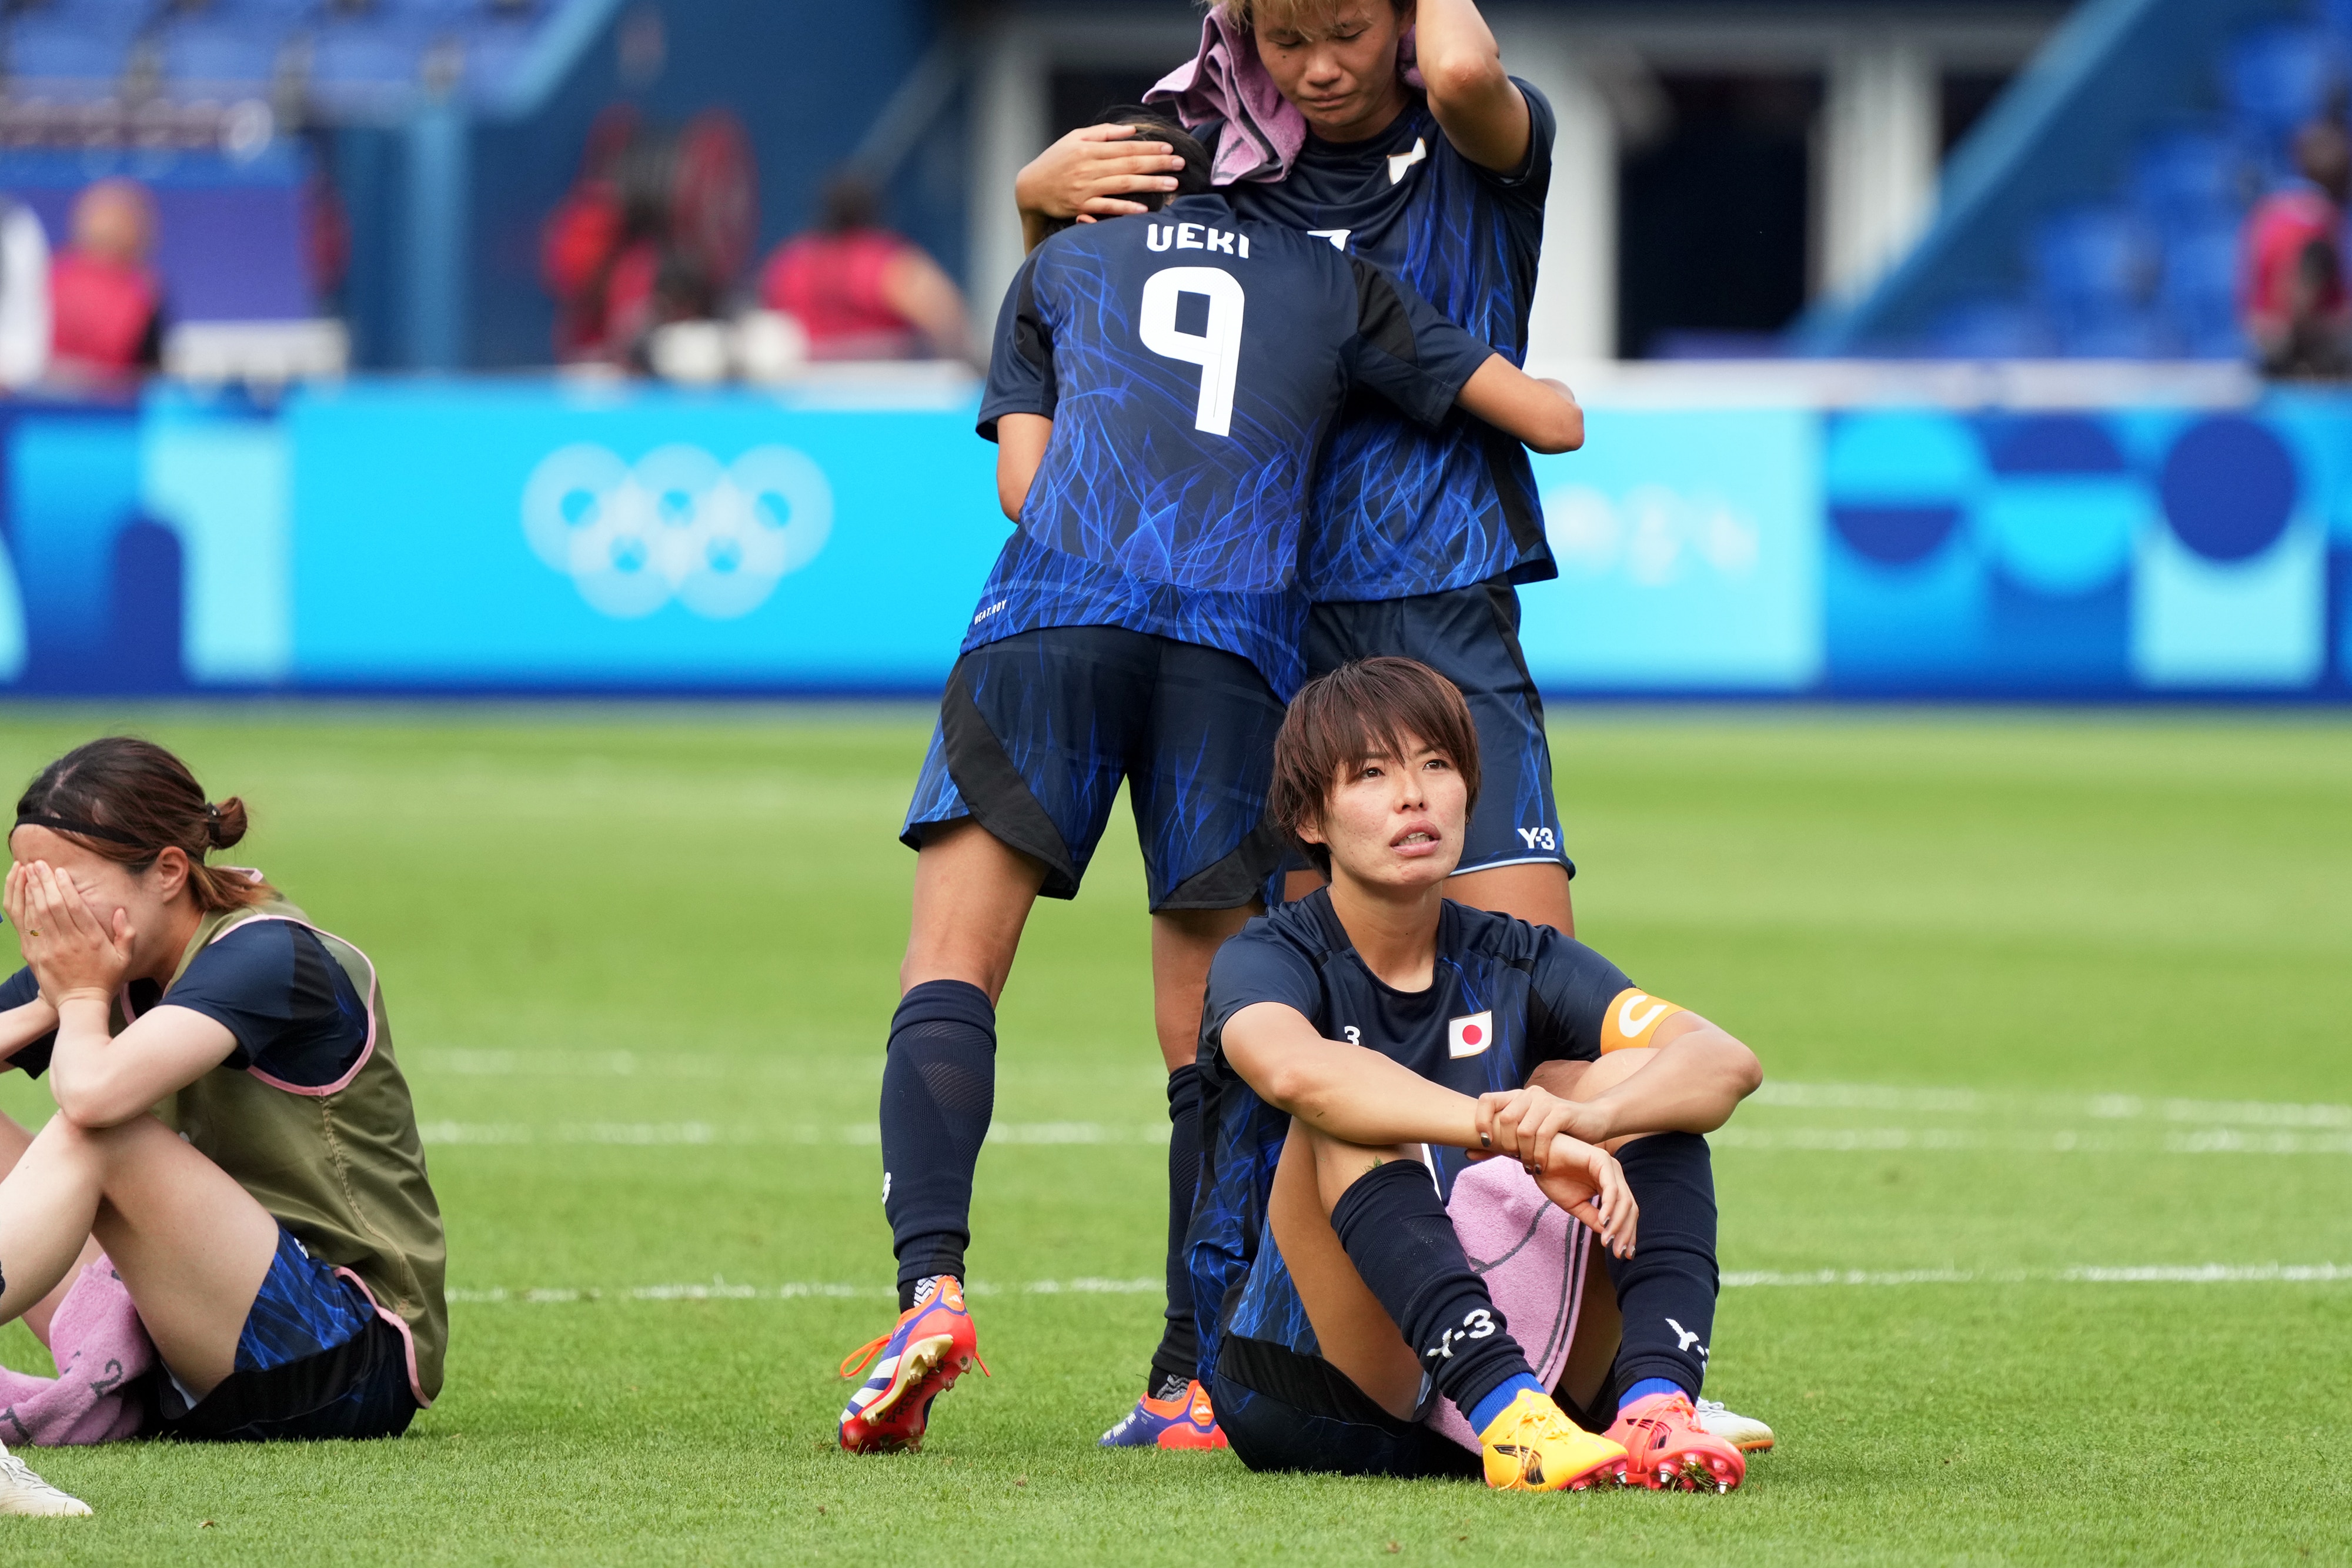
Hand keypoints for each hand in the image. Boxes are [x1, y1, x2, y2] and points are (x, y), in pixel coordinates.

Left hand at [6, 861, 132, 1003]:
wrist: (79, 1004)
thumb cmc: (106, 979)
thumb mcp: (125, 958)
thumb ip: (126, 933)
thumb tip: (120, 910)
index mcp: (91, 940)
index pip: (75, 908)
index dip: (65, 887)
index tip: (59, 871)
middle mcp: (68, 943)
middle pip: (52, 906)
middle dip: (44, 882)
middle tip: (39, 863)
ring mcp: (48, 949)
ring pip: (36, 913)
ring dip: (30, 889)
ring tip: (27, 870)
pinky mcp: (34, 955)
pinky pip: (25, 927)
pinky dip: (21, 907)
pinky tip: (19, 892)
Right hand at [1015, 123, 1186, 222]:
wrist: (1030, 188)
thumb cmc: (1055, 160)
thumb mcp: (1074, 138)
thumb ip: (1104, 132)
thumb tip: (1132, 131)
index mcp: (1088, 148)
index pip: (1125, 147)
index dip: (1149, 148)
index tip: (1169, 148)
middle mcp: (1088, 167)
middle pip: (1129, 164)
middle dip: (1157, 164)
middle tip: (1180, 164)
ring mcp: (1085, 189)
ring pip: (1122, 185)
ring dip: (1149, 184)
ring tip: (1171, 184)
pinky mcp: (1080, 207)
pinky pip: (1106, 208)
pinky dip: (1125, 209)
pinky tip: (1143, 209)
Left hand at [1475, 1085, 1603, 1167]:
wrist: (1591, 1122)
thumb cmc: (1554, 1131)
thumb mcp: (1523, 1137)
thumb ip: (1497, 1145)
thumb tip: (1466, 1153)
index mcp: (1516, 1096)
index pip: (1487, 1099)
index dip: (1480, 1120)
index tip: (1486, 1142)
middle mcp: (1529, 1094)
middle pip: (1505, 1119)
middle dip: (1507, 1144)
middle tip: (1515, 1159)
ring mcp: (1546, 1101)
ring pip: (1523, 1130)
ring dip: (1524, 1153)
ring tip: (1528, 1165)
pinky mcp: (1562, 1112)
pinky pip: (1542, 1135)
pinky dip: (1538, 1155)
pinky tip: (1540, 1166)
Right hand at [1533, 1134, 1637, 1258]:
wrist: (1535, 1157)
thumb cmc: (1553, 1177)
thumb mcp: (1575, 1205)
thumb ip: (1594, 1218)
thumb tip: (1608, 1236)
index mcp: (1610, 1185)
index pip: (1626, 1212)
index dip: (1627, 1234)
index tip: (1623, 1254)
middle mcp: (1614, 1176)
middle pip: (1631, 1208)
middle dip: (1626, 1232)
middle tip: (1619, 1252)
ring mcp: (1610, 1166)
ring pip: (1624, 1200)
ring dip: (1618, 1223)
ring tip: (1607, 1241)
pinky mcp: (1601, 1159)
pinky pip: (1611, 1187)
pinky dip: (1609, 1206)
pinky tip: (1603, 1221)